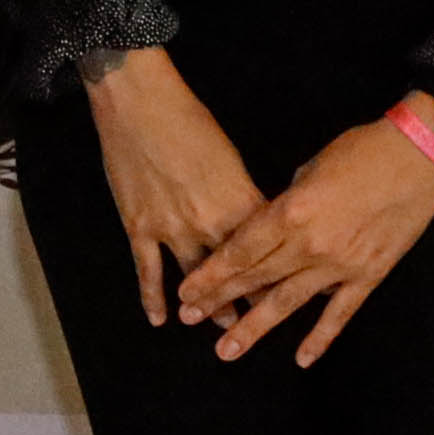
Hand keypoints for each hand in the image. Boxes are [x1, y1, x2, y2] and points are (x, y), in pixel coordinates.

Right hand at [84, 49, 266, 326]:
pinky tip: (159, 320)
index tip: (293, 296)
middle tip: (265, 327)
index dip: (280, 275)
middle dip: (252, 302)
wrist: (140, 103)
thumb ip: (242, 192)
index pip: (267, 250)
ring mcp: (172, 229)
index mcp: (239, 201)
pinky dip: (153, 297)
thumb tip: (256, 215)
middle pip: (237, 272)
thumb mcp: (229, 155)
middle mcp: (210, 223)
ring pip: (195, 279)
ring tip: (224, 331)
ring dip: (210, 308)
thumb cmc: (189, 119)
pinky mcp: (140, 227)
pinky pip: (148, 271)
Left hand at [176, 110, 433, 365]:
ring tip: (228, 351)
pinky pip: (340, 313)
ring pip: (288, 302)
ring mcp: (341, 264)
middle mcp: (310, 243)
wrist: (419, 156)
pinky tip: (302, 359)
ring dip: (255, 328)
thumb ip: (286, 204)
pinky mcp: (369, 275)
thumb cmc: (362, 151)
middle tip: (191, 320)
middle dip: (220, 300)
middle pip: (256, 277)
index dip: (211, 273)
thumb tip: (269, 227)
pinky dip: (321, 337)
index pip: (241, 250)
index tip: (186, 291)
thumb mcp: (309, 169)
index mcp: (291, 211)